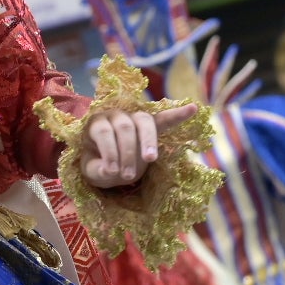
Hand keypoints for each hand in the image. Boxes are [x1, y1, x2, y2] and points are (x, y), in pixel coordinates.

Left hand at [80, 103, 198, 188]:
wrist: (106, 161)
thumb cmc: (97, 164)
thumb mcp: (90, 171)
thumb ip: (97, 170)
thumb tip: (110, 170)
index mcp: (96, 123)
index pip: (104, 132)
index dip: (109, 151)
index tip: (111, 171)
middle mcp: (115, 114)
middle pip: (125, 126)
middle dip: (128, 152)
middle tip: (128, 176)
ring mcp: (133, 116)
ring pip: (144, 121)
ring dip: (148, 141)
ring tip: (151, 159)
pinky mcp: (150, 124)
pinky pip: (164, 118)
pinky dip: (178, 114)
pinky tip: (193, 108)